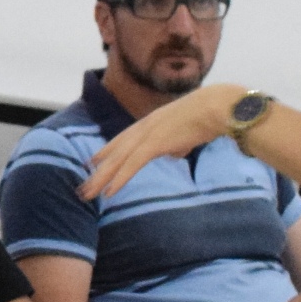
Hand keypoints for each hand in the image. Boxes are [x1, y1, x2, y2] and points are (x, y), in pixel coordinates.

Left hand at [79, 86, 246, 201]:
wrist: (217, 106)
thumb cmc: (209, 116)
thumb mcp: (186, 130)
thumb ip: (176, 142)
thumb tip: (176, 152)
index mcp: (151, 122)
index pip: (123, 138)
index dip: (107, 151)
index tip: (93, 161)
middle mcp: (144, 126)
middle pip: (114, 151)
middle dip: (97, 170)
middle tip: (82, 185)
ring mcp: (147, 134)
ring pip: (117, 160)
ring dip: (101, 179)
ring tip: (87, 194)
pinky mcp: (154, 143)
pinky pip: (131, 165)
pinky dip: (119, 179)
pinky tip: (109, 192)